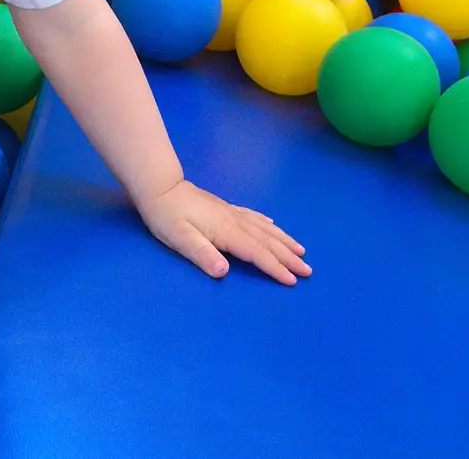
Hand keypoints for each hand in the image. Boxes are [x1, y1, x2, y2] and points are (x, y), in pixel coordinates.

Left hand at [136, 180, 310, 284]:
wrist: (160, 188)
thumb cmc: (167, 216)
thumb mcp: (180, 239)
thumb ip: (202, 254)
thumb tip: (223, 272)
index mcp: (226, 231)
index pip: (256, 252)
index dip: (275, 267)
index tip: (293, 280)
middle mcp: (234, 220)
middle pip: (267, 241)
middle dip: (288, 256)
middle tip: (308, 269)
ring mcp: (231, 212)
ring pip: (264, 228)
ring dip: (284, 240)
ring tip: (300, 250)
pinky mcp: (225, 208)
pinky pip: (253, 216)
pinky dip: (267, 223)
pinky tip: (273, 224)